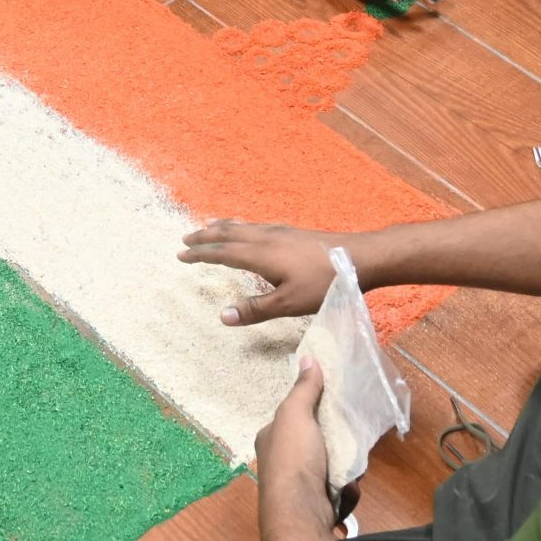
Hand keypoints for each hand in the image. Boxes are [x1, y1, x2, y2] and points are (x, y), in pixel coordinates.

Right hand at [181, 221, 348, 325]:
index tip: (181, 255)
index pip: (222, 252)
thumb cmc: (324, 283)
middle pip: (228, 233)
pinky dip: (240, 226)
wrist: (359, 257)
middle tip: (186, 238)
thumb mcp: (288, 303)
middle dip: (205, 236)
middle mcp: (266, 238)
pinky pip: (255, 225)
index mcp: (260, 254)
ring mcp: (280, 232)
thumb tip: (222, 315)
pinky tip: (248, 230)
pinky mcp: (292, 233)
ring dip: (221, 228)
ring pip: (242, 226)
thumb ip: (255, 309)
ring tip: (209, 227)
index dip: (200, 254)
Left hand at [255, 357, 336, 534]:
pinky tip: (343, 490)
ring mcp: (298, 486)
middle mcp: (281, 462)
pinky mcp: (315, 504)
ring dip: (345, 469)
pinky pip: (338, 490)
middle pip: (318, 443)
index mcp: (271, 439)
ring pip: (332, 467)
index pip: (295, 418)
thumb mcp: (296, 415)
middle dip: (337, 446)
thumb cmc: (294, 459)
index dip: (314, 413)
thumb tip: (308, 358)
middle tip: (348, 443)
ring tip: (347, 470)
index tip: (335, 411)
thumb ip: (304, 389)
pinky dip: (345, 490)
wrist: (300, 512)